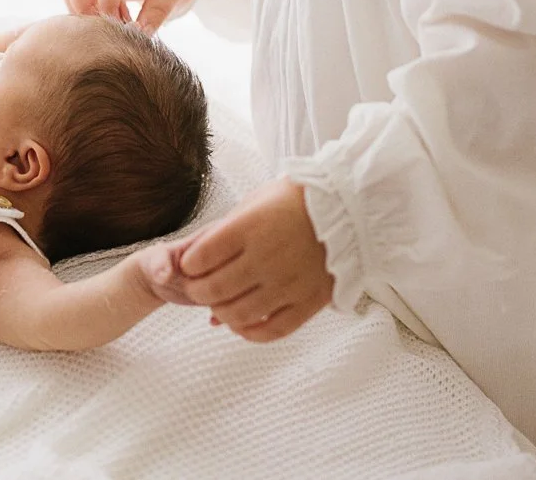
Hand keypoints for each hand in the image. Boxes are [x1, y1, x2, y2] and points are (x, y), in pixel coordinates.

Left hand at [149, 178, 333, 342]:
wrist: (347, 210)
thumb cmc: (293, 202)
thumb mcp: (254, 202)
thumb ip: (224, 231)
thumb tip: (194, 265)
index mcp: (250, 227)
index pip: (201, 257)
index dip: (187, 266)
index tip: (188, 266)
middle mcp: (267, 258)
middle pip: (215, 289)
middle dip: (196, 292)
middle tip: (196, 289)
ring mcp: (289, 283)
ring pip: (239, 314)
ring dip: (220, 313)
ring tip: (218, 305)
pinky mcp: (309, 302)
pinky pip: (272, 330)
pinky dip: (250, 333)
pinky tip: (241, 325)